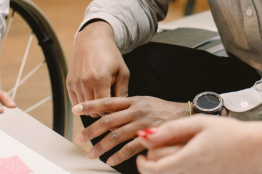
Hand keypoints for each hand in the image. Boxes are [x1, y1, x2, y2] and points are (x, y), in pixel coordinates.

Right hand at [66, 21, 129, 115]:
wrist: (93, 41)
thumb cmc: (111, 56)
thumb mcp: (123, 72)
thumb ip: (123, 92)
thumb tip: (121, 110)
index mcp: (100, 80)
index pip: (104, 108)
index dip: (111, 111)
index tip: (117, 109)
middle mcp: (85, 83)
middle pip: (93, 111)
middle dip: (102, 110)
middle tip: (109, 103)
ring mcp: (75, 84)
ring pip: (84, 108)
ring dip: (93, 107)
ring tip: (102, 97)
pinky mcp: (69, 83)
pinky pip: (75, 103)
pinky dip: (84, 103)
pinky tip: (92, 94)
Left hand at [72, 96, 188, 166]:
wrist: (184, 116)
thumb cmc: (162, 110)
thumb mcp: (144, 102)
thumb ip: (127, 107)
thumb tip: (108, 116)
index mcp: (133, 100)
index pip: (108, 101)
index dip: (91, 105)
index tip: (76, 109)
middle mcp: (136, 110)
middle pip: (108, 120)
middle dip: (91, 130)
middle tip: (79, 138)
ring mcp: (142, 123)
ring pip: (116, 135)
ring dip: (101, 146)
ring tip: (92, 154)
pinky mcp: (150, 136)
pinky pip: (130, 148)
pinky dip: (118, 155)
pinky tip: (111, 160)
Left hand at [135, 115, 261, 173]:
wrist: (257, 149)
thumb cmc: (231, 133)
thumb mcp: (201, 123)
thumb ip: (172, 129)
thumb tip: (147, 135)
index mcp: (189, 159)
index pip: (153, 169)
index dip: (141, 162)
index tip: (142, 151)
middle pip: (160, 172)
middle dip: (154, 158)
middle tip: (161, 142)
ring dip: (167, 163)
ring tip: (178, 148)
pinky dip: (180, 167)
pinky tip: (190, 155)